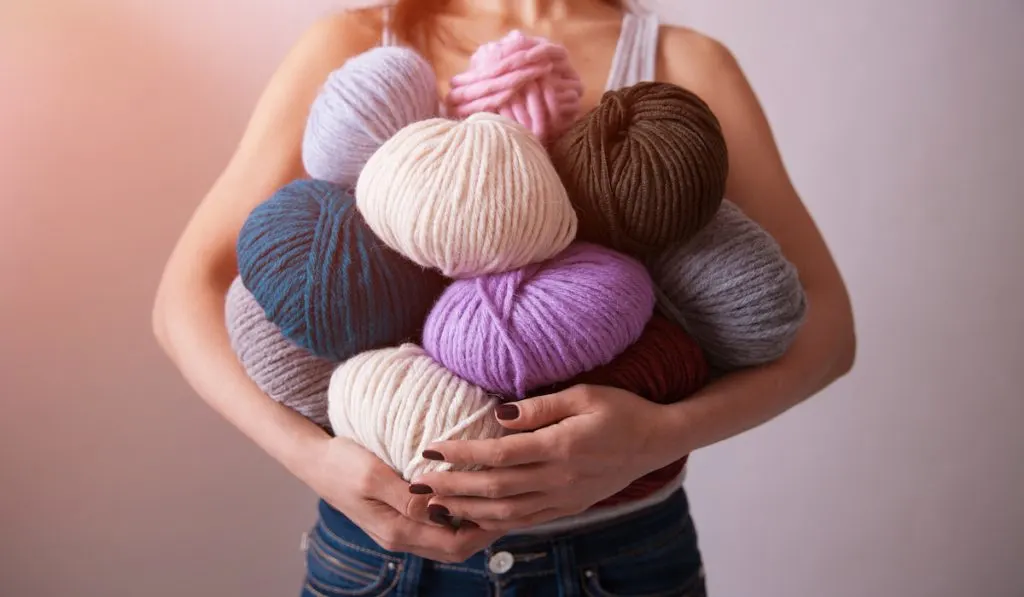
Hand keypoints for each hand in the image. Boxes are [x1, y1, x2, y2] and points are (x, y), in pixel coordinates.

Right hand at [307, 436, 503, 562]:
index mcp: (396, 530)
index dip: (485, 530)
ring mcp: (397, 530)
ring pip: (446, 541)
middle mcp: (399, 537)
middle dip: (485, 531)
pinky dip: (455, 518)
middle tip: (508, 504)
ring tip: (494, 501)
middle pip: (455, 548)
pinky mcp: (397, 518)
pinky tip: (467, 498)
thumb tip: (439, 510)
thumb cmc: (342, 463)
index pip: (454, 544)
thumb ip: (407, 498)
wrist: (314, 460)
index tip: (506, 506)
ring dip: (471, 525)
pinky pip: (435, 528)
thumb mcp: (374, 476)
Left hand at [411, 385, 679, 531]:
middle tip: (418, 484)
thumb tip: (499, 414)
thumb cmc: (621, 410)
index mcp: (561, 447)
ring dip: (466, 510)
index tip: (431, 447)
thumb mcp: (584, 394)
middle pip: (495, 489)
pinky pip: (525, 521)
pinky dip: (494, 522)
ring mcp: (564, 497)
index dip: (462, 454)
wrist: (657, 442)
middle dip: (452, 488)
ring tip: (435, 504)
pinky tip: (471, 516)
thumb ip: (540, 407)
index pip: (500, 454)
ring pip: (506, 513)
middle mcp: (560, 478)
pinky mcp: (568, 507)